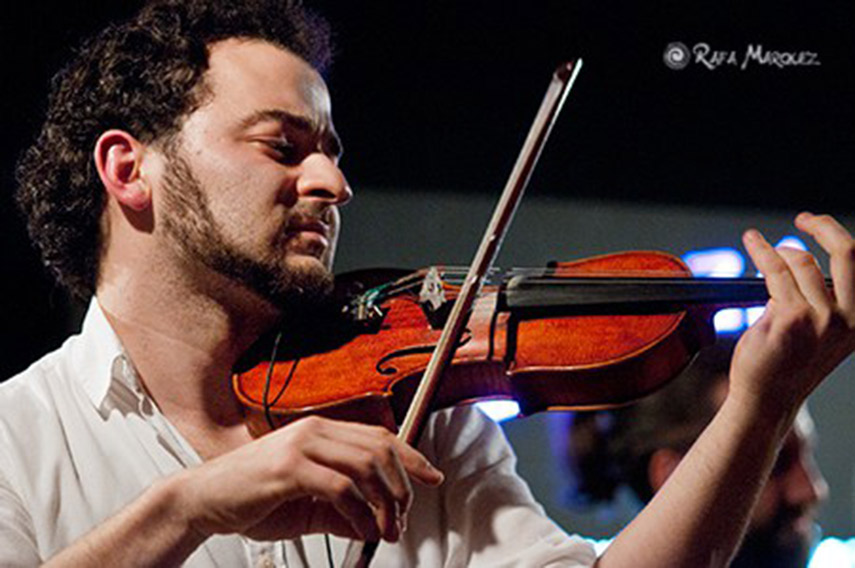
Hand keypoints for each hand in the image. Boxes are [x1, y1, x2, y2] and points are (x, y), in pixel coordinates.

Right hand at [172, 415, 443, 543]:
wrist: (201, 502)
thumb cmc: (251, 499)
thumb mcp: (307, 506)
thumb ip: (342, 510)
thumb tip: (376, 522)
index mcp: (319, 431)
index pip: (379, 436)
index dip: (411, 456)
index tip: (431, 477)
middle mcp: (313, 431)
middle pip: (380, 449)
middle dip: (402, 487)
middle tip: (403, 518)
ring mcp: (301, 447)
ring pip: (366, 467)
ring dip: (385, 503)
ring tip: (386, 529)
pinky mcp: (288, 469)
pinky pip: (341, 489)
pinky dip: (360, 513)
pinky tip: (361, 529)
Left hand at [730, 212, 854, 417]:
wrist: (768, 398)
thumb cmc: (788, 363)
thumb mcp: (821, 331)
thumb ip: (822, 299)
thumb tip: (802, 261)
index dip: (836, 235)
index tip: (816, 224)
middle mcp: (849, 319)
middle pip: (848, 252)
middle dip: (825, 226)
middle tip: (803, 219)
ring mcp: (821, 319)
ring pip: (800, 262)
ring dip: (778, 252)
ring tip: (764, 253)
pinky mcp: (789, 319)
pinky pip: (774, 270)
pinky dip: (761, 250)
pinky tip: (752, 241)